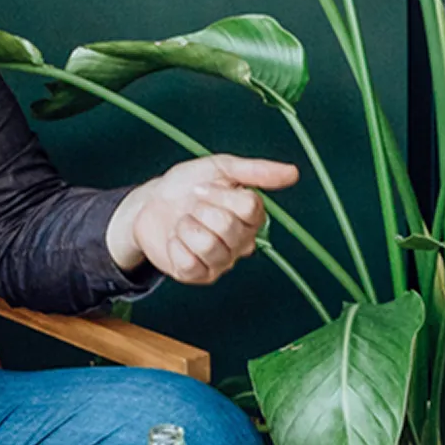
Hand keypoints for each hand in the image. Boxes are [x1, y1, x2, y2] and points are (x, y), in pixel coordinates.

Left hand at [108, 154, 299, 283]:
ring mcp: (221, 261)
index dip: (220, 194)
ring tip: (183, 223)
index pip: (250, 207)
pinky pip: (189, 264)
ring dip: (186, 227)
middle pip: (227, 226)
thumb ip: (257, 171)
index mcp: (251, 216)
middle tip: (192, 206)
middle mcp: (242, 241)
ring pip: (209, 246)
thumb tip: (293, 173)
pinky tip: (175, 240)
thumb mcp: (220, 168)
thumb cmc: (188, 186)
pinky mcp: (198, 276)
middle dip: (200, 209)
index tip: (202, 187)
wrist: (151, 202)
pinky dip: (175, 246)